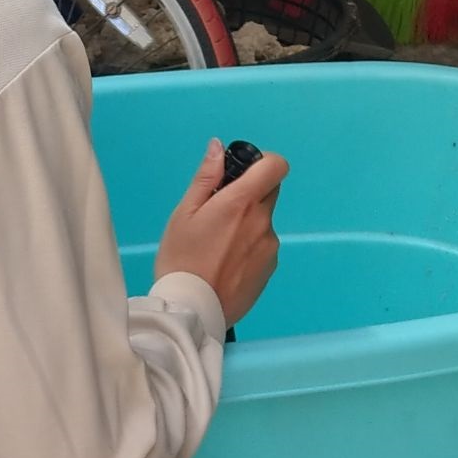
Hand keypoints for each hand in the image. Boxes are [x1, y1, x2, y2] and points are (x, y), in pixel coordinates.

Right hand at [155, 137, 287, 329]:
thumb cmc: (181, 258)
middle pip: (268, 193)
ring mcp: (270, 247)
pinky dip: (249, 248)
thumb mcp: (184, 213)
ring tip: (217, 246)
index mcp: (242, 203)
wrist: (192, 310)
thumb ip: (206, 178)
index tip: (243, 173)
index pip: (276, 166)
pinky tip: (225, 264)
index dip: (263, 162)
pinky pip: (263, 246)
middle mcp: (263, 222)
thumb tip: (219, 147)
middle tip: (219, 213)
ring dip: (246, 225)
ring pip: (263, 222)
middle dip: (248, 195)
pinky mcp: (270, 269)